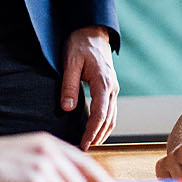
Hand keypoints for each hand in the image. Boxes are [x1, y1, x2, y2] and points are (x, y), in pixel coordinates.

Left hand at [61, 25, 117, 149]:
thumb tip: (68, 108)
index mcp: (103, 83)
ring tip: (90, 145)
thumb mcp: (70, 62)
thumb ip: (69, 85)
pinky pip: (110, 110)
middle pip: (108, 119)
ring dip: (103, 132)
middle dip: (98, 137)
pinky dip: (104, 123)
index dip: (92, 132)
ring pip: (112, 117)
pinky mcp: (110, 87)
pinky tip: (95, 130)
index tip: (83, 145)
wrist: (93, 30)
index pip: (100, 114)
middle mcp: (112, 88)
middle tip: (84, 151)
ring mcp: (113, 88)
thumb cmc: (81, 44)